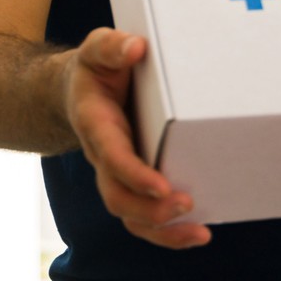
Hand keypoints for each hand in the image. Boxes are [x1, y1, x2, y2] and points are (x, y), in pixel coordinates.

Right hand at [63, 28, 210, 248]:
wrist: (79, 90)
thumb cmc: (96, 68)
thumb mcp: (97, 47)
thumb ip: (112, 47)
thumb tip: (136, 48)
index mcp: (96, 125)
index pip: (112, 157)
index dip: (135, 175)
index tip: (162, 185)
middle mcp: (104, 157)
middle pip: (118, 198)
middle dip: (151, 209)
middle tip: (187, 204)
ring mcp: (117, 174)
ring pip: (131, 216)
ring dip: (164, 231)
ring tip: (200, 234)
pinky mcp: (134, 180)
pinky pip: (145, 215)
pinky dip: (169, 231)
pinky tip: (198, 233)